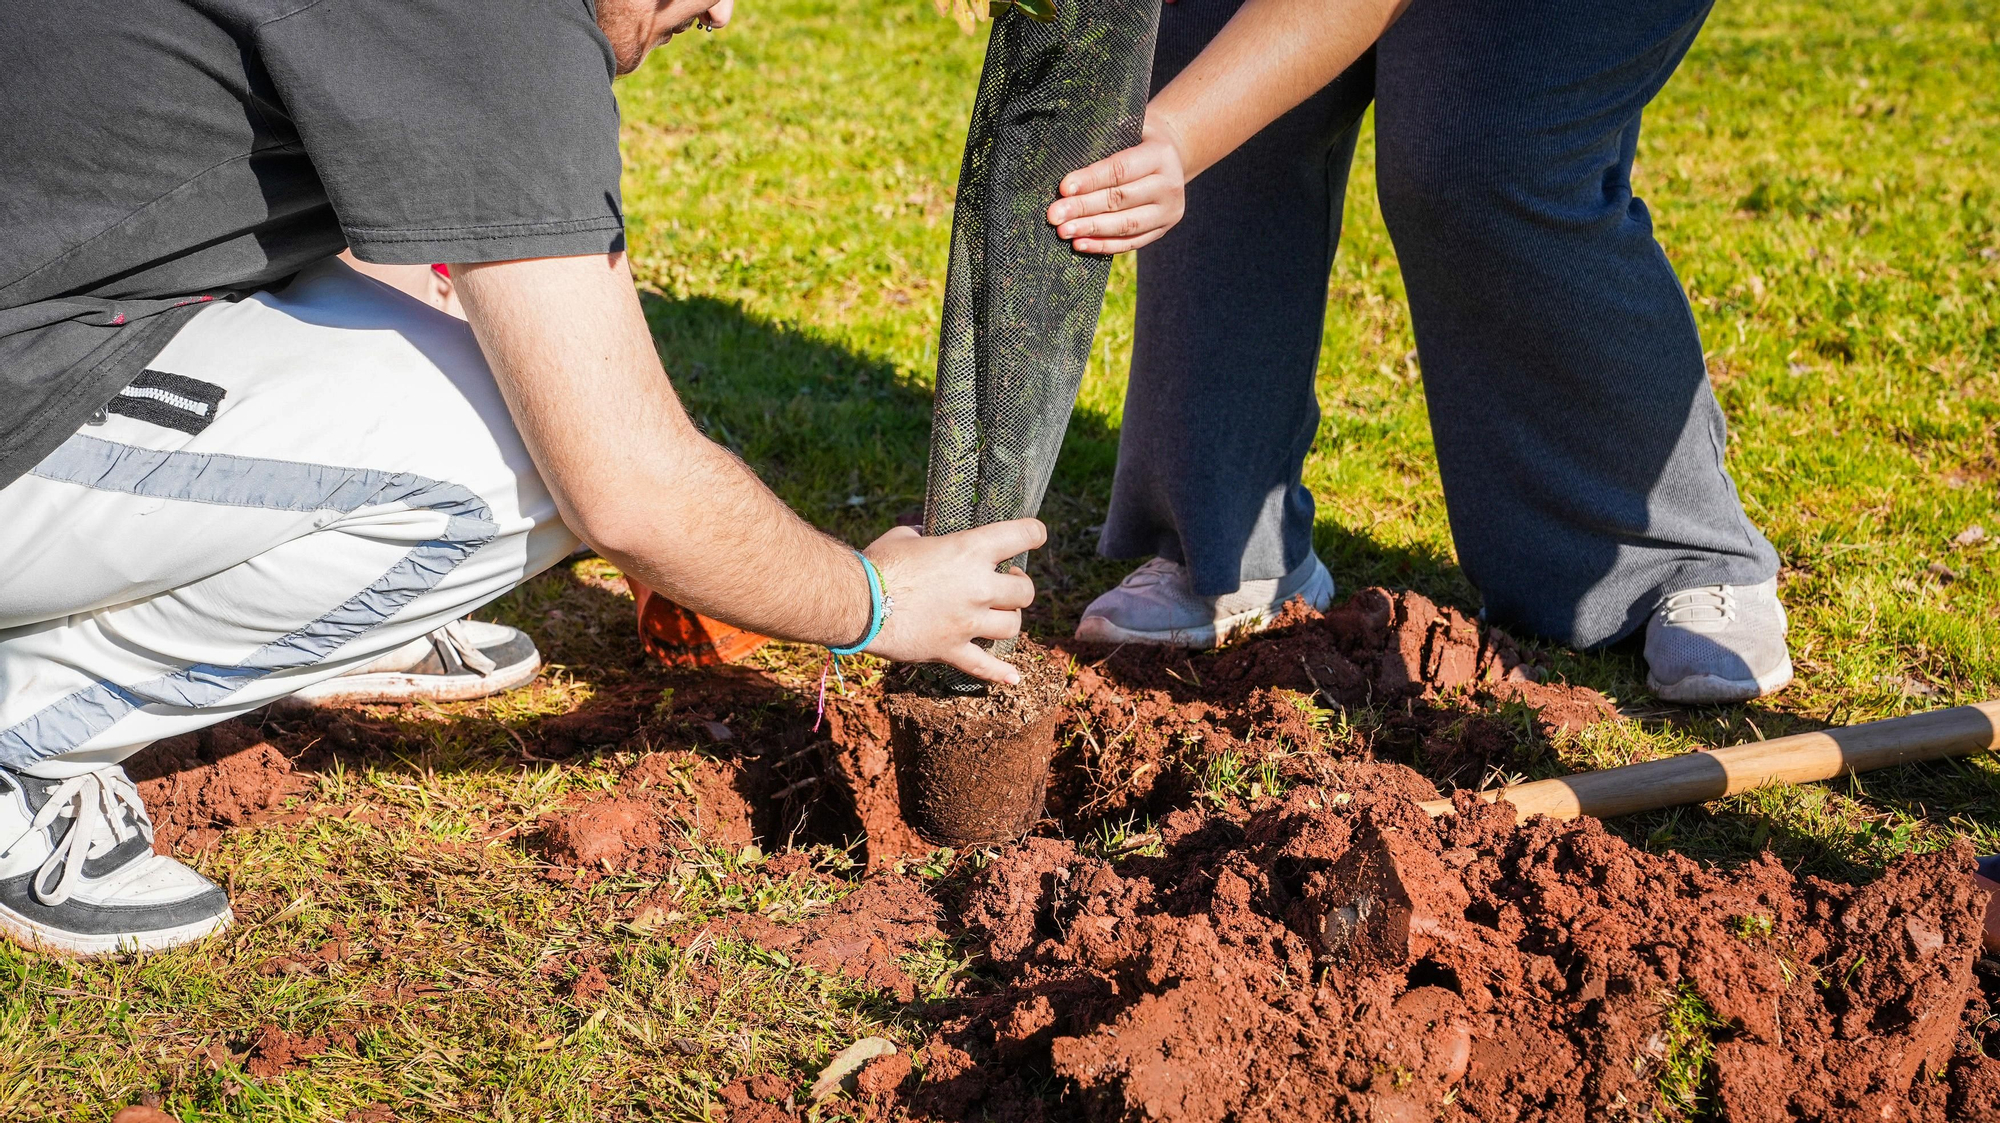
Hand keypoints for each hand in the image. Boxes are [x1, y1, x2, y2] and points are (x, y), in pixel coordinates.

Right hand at [860, 518, 1045, 683]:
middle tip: (1007, 583)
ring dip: (1009, 620)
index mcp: (970, 550)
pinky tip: (1014, 678)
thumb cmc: (878, 563)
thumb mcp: (905, 536)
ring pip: (1013, 626)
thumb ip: (926, 537)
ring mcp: (967, 621)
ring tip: (999, 616)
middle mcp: (977, 586)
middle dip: (1020, 587)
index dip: (1034, 533)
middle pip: (1025, 591)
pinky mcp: (951, 649)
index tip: (1035, 535)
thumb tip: (927, 537)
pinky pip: (984, 666)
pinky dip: (1001, 673)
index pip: (1023, 535)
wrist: (856, 602)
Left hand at [1046, 118, 1187, 254]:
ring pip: (1126, 225)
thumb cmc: (1139, 138)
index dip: (1090, 180)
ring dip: (1091, 230)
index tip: (1063, 188)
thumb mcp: (1129, 126)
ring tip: (1063, 232)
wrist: (1173, 156)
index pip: (1120, 170)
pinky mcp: (1162, 230)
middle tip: (1054, 215)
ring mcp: (1168, 211)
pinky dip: (1103, 246)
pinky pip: (1130, 242)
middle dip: (1084, 208)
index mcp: (1160, 155)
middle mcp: (1170, 185)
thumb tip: (1067, 149)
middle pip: (1120, 200)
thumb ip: (1105, 137)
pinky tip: (1080, 244)